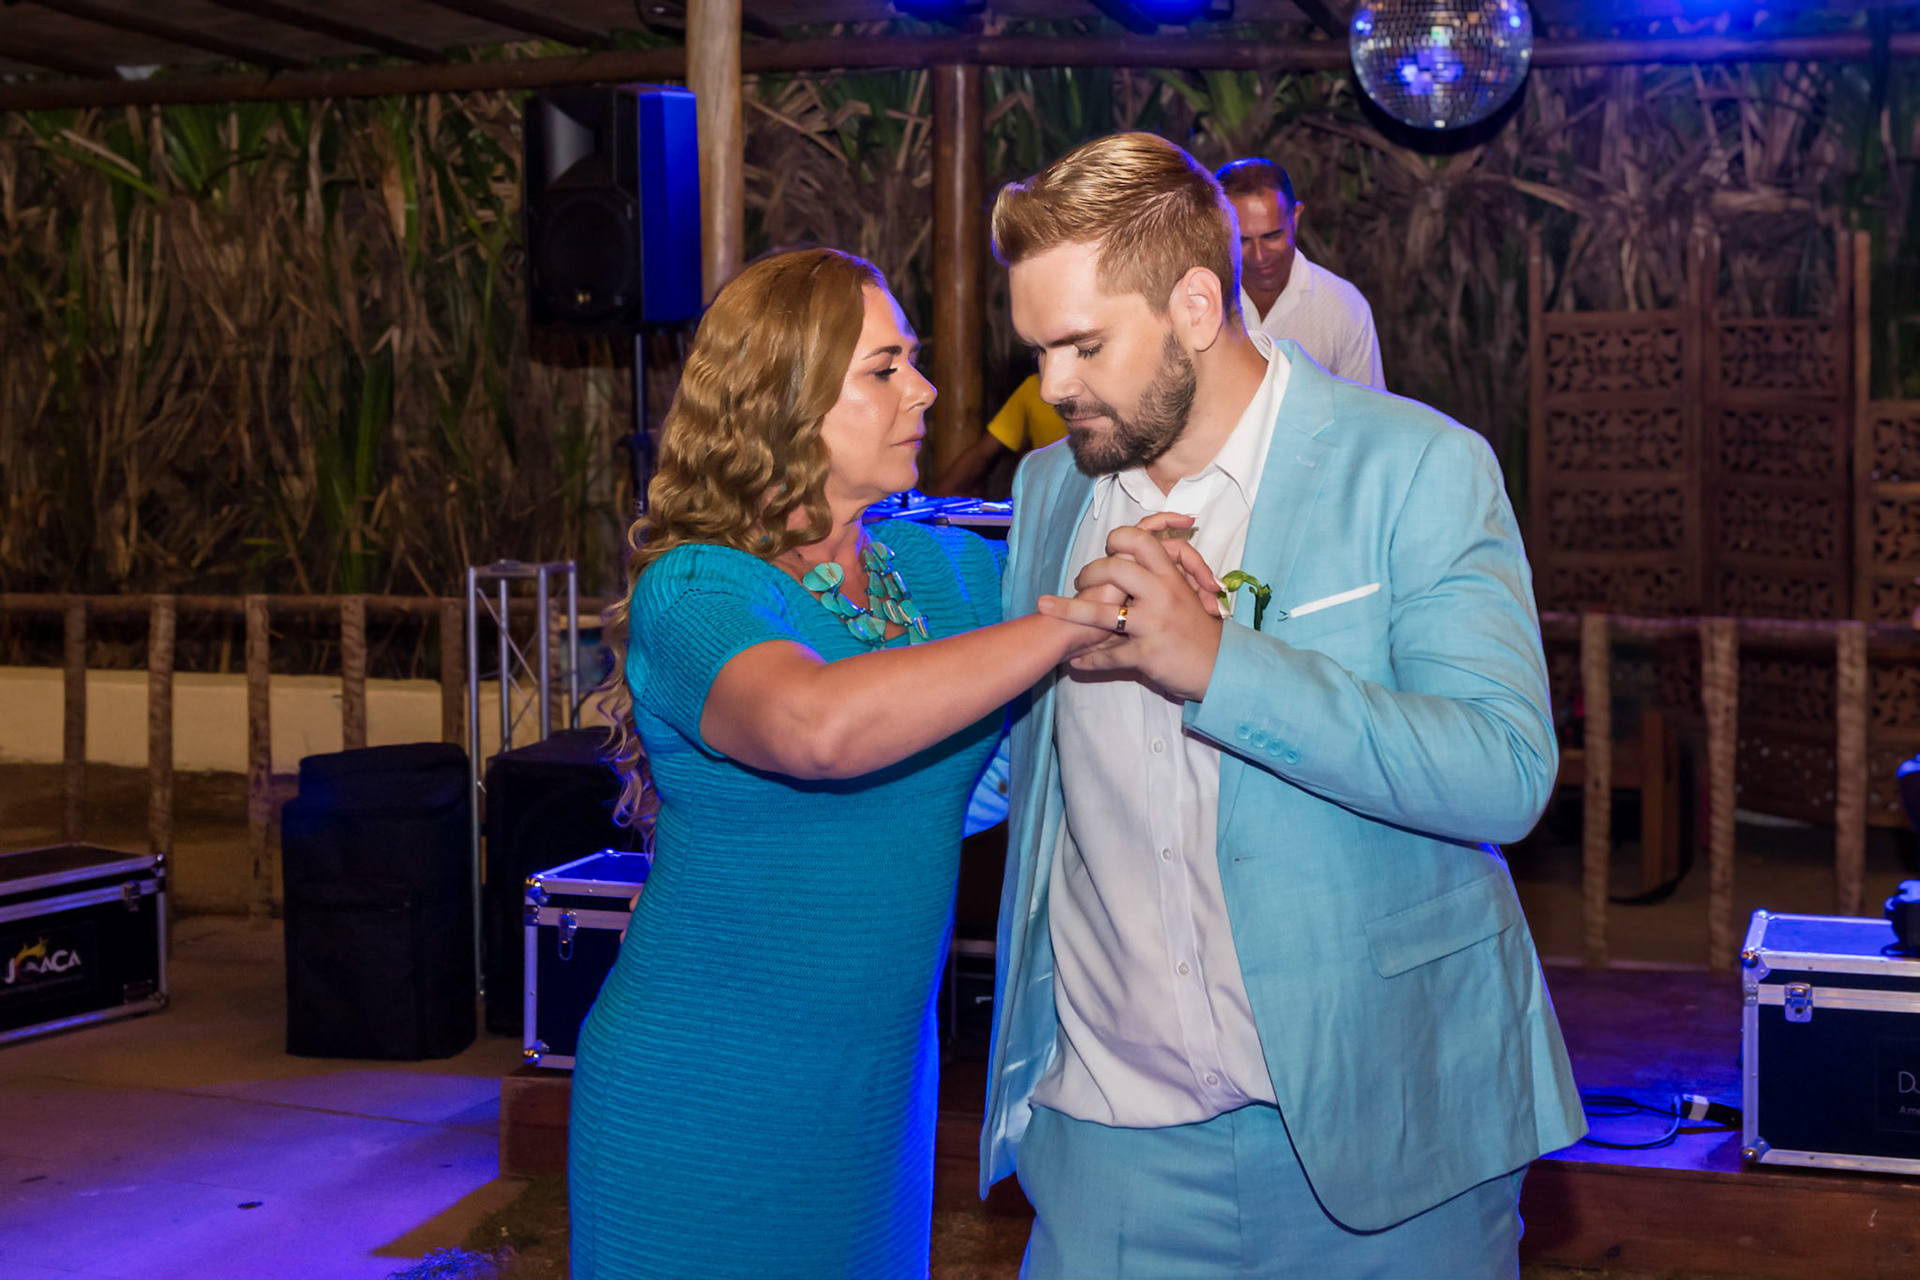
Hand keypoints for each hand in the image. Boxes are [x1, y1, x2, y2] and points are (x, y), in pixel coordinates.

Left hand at [1038, 525, 1225, 701]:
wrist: (1220, 668)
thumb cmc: (1200, 629)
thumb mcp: (1188, 593)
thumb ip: (1164, 573)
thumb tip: (1136, 555)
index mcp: (1171, 577)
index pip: (1140, 540)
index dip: (1118, 539)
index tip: (1109, 549)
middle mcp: (1162, 594)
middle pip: (1114, 569)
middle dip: (1088, 573)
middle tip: (1080, 581)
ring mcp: (1153, 624)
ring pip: (1102, 614)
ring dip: (1069, 611)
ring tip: (1047, 608)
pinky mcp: (1147, 653)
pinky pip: (1109, 656)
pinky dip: (1089, 660)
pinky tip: (1075, 662)